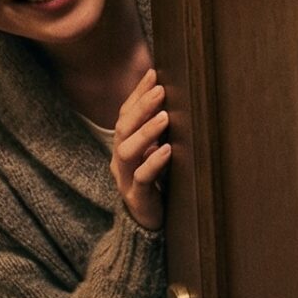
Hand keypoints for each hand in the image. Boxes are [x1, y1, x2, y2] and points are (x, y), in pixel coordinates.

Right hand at [112, 68, 171, 231]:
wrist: (147, 224)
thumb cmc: (158, 184)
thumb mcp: (158, 154)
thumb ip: (161, 132)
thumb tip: (177, 101)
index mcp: (124, 145)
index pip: (126, 113)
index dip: (138, 94)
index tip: (154, 73)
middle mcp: (120, 159)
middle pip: (123, 127)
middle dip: (142, 106)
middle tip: (161, 90)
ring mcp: (126, 178)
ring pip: (128, 150)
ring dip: (146, 131)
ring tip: (165, 116)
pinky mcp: (137, 197)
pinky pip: (142, 177)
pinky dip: (154, 162)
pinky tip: (168, 150)